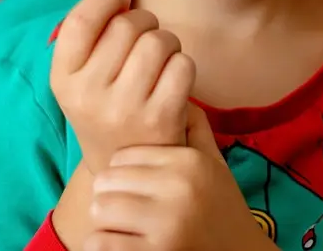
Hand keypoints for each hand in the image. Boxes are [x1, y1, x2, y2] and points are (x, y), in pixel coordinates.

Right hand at [50, 0, 194, 173]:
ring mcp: (125, 108)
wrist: (128, 169)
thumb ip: (94, 32)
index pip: (82, 19)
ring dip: (167, 42)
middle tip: (144, 41)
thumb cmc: (109, 106)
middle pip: (128, 26)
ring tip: (160, 61)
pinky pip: (183, 65)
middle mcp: (88, 94)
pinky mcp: (160, 118)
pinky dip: (183, 65)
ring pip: (158, 41)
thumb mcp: (83, 76)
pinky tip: (173, 81)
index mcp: (63, 78)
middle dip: (144, 22)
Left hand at [86, 104, 274, 250]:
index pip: (124, 155)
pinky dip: (103, 245)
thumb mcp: (214, 164)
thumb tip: (174, 86)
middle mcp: (179, 189)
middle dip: (110, 196)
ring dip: (106, 222)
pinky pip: (100, 243)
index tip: (131, 186)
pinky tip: (122, 244)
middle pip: (106, 180)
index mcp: (189, 163)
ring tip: (121, 226)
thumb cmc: (222, 208)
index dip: (122, 173)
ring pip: (100, 210)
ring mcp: (167, 225)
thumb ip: (195, 127)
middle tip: (123, 208)